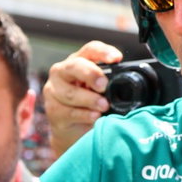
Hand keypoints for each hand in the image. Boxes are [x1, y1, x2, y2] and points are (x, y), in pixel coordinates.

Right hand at [43, 40, 121, 157]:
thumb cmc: (89, 106)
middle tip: (104, 86)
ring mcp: (53, 90)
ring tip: (104, 106)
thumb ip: (110, 83)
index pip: (90, 50)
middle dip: (91, 74)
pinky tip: (94, 116)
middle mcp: (62, 72)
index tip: (116, 59)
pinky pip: (68, 111)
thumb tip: (130, 83)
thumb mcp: (101, 91)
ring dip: (90, 100)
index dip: (103, 52)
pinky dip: (84, 114)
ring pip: (70, 92)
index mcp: (78, 61)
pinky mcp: (52, 109)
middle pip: (74, 66)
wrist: (72, 131)